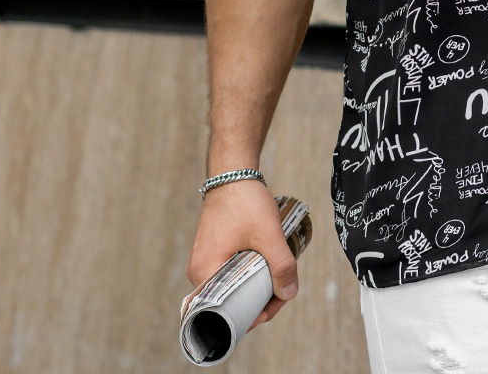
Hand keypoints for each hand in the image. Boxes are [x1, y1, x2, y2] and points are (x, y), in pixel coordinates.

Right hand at [186, 180, 297, 330]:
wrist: (233, 174)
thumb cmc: (245, 202)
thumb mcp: (268, 235)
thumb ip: (282, 265)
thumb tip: (289, 294)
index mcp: (204, 273)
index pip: (225, 311)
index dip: (253, 314)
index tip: (274, 307)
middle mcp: (197, 272)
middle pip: (230, 300)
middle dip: (257, 299)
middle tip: (282, 291)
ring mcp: (203, 261)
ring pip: (232, 285)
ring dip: (254, 285)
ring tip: (276, 278)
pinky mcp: (211, 251)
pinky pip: (229, 272)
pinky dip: (247, 273)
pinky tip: (264, 268)